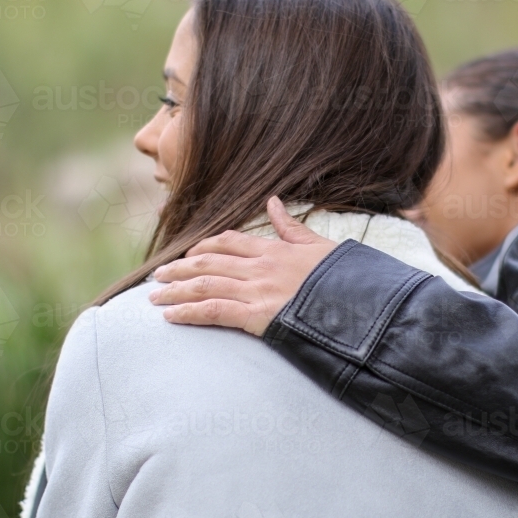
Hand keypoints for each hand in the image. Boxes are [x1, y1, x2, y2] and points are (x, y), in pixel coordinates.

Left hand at [150, 196, 337, 334]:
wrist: (363, 307)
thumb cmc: (346, 279)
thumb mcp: (320, 246)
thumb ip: (292, 227)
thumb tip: (273, 201)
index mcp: (275, 250)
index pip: (230, 242)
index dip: (204, 248)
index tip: (188, 255)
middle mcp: (261, 267)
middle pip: (208, 263)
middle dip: (179, 269)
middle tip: (158, 276)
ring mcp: (258, 291)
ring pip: (205, 285)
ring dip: (175, 290)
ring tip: (154, 297)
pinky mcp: (258, 316)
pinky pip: (214, 311)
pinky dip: (189, 312)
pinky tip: (170, 316)